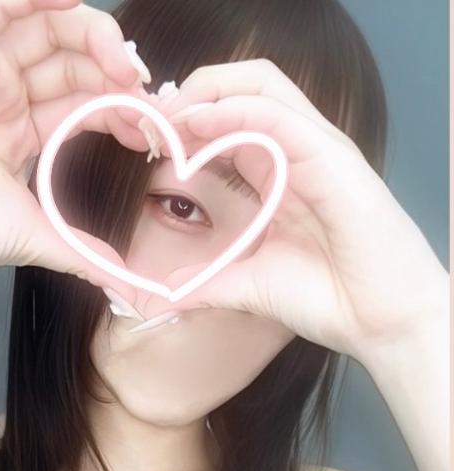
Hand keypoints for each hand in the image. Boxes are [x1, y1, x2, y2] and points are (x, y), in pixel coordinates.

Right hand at [0, 0, 150, 302]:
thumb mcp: (32, 234)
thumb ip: (83, 252)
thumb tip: (128, 286)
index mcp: (19, 130)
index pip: (81, 100)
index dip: (120, 107)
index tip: (152, 128)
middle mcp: (0, 94)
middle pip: (70, 60)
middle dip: (113, 73)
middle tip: (145, 97)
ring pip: (41, 25)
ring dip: (90, 36)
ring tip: (123, 65)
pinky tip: (75, 3)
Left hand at [143, 60, 447, 359]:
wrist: (378, 324)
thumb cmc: (329, 300)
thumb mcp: (250, 286)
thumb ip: (208, 282)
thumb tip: (167, 294)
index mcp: (280, 176)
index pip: (232, 125)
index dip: (188, 123)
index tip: (150, 140)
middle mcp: (299, 155)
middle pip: (246, 89)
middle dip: (195, 92)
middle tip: (153, 117)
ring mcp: (318, 152)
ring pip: (262, 88)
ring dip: (209, 92)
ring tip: (169, 114)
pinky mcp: (334, 159)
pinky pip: (280, 118)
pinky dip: (236, 111)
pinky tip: (200, 123)